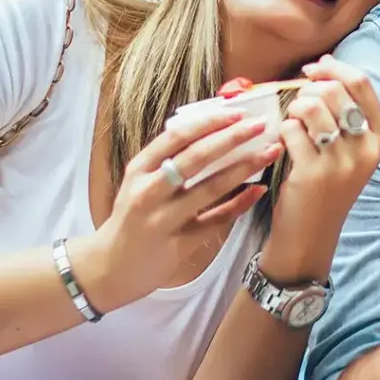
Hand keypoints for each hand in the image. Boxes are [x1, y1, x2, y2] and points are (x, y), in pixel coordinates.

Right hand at [73, 104, 281, 310]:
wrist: (110, 267)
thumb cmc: (133, 215)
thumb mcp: (140, 180)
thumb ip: (169, 157)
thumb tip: (213, 127)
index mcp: (140, 169)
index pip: (176, 136)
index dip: (209, 122)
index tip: (237, 112)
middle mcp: (149, 192)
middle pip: (196, 159)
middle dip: (232, 138)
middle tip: (260, 125)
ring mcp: (163, 219)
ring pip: (210, 188)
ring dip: (244, 167)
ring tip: (269, 152)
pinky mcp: (179, 244)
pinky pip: (216, 220)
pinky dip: (239, 204)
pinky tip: (259, 190)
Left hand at [258, 55, 379, 284]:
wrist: (310, 237)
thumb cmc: (327, 185)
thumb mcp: (350, 150)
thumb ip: (343, 110)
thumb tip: (323, 63)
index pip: (362, 84)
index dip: (334, 67)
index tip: (314, 68)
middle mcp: (366, 150)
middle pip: (334, 91)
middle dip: (308, 89)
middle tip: (298, 104)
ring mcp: (341, 163)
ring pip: (311, 107)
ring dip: (294, 108)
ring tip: (292, 123)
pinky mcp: (312, 173)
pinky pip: (291, 129)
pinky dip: (282, 130)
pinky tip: (284, 144)